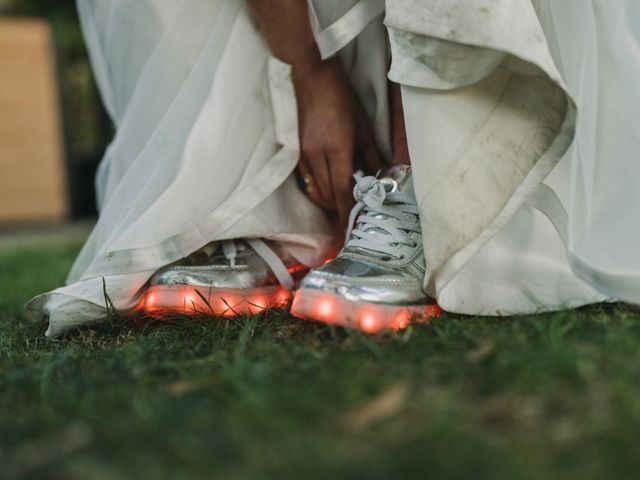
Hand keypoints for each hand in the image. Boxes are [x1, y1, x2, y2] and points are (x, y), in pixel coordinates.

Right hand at [293, 60, 382, 226]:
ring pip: (316, 189)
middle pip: (328, 194)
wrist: (310, 78)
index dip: (347, 212)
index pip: (342, 190)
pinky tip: (327, 186)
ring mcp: (304, 154)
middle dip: (340, 208)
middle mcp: (318, 155)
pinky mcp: (297, 151)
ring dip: (329, 200)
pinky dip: (318, 188)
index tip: (350, 229)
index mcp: (337, 148)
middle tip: (352, 215)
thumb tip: (381, 175)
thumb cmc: (341, 99)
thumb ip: (372, 154)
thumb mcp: (363, 126)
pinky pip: (307, 179)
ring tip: (342, 202)